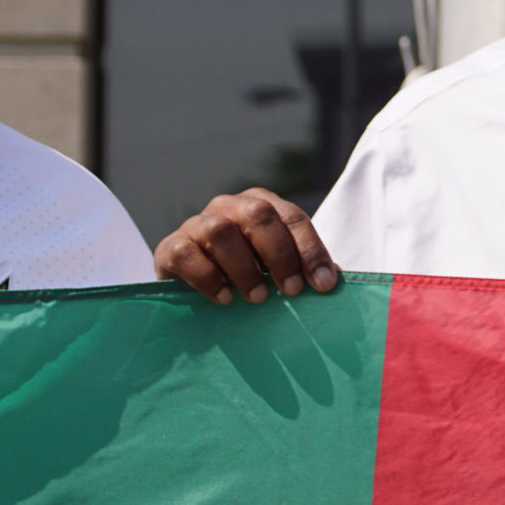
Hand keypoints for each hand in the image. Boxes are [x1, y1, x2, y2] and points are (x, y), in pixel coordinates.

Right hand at [154, 189, 339, 304]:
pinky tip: (224, 298)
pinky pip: (186, 254)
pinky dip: (207, 277)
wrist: (193, 288)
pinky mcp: (171, 247)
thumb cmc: (246, 277)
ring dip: (244, 267)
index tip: (323, 285)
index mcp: (261, 206)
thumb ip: (303, 269)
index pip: (292, 217)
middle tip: (291, 291)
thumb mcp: (276, 270)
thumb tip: (333, 280)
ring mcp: (197, 224)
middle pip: (257, 214)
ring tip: (258, 298)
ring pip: (220, 231)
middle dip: (279, 254)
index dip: (310, 249)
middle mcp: (229, 207)